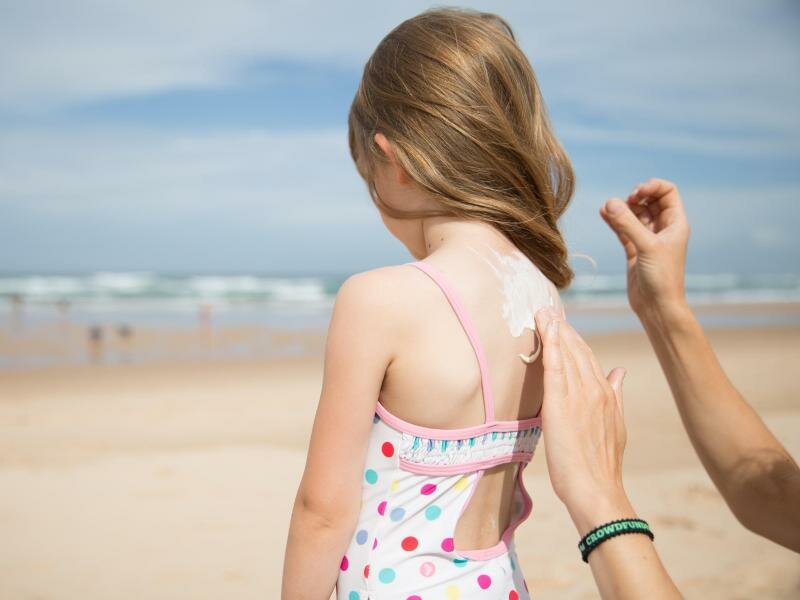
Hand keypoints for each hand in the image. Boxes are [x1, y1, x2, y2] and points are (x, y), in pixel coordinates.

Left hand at [534, 307, 632, 534]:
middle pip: (577, 350)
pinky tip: (546, 327)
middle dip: (563, 328)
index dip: (574, 339)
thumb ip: (616, 395)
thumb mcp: (615, 424)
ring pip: (567, 353)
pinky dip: (551, 343)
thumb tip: (620, 372)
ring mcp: (579, 395)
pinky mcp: (561, 403)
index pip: (588, 358)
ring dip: (555, 329)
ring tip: (543, 311)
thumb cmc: (601, 465)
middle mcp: (595, 389)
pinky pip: (555, 366)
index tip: (563, 323)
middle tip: (548, 308)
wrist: (597, 489)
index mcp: (607, 394)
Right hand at [599, 178, 689, 317]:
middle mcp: (663, 229)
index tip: (636, 194)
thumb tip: (609, 202)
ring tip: (606, 208)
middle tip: (624, 203)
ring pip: (634, 215)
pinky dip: (614, 221)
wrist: (657, 307)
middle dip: (635, 197)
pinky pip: (623, 229)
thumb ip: (627, 223)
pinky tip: (602, 214)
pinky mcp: (634, 250)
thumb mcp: (646, 246)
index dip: (652, 187)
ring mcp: (647, 239)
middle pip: (649, 200)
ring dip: (621, 209)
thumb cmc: (661, 278)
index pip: (667, 192)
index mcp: (675, 223)